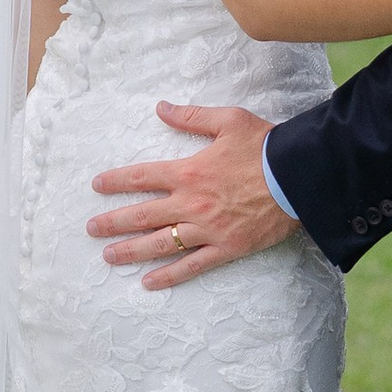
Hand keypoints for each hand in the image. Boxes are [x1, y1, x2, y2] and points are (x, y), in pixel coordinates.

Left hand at [91, 102, 295, 289]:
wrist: (299, 176)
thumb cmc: (266, 146)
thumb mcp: (228, 120)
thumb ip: (191, 116)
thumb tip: (161, 108)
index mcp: (188, 172)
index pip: (141, 177)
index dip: (116, 181)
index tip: (97, 186)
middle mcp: (191, 203)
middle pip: (143, 215)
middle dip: (113, 222)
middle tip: (91, 229)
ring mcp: (207, 229)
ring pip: (160, 244)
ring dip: (131, 251)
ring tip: (109, 257)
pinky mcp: (226, 248)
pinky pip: (192, 265)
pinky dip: (169, 276)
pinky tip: (149, 283)